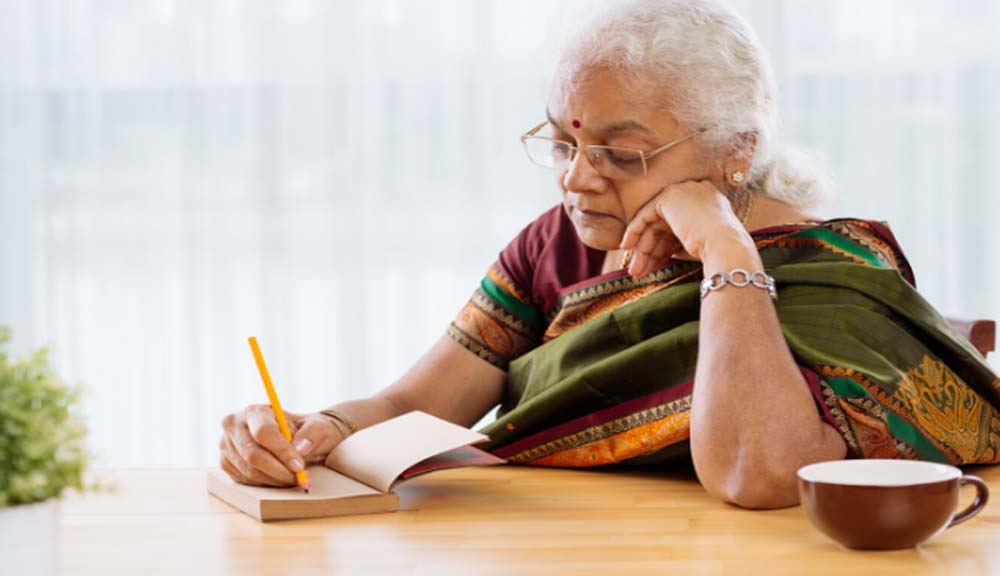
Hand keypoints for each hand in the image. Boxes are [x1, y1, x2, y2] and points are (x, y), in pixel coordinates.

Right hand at [218, 405, 346, 486]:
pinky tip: (279, 478)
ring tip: (293, 478)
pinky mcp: (225, 463)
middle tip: (299, 478)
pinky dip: (266, 483)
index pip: (263, 433)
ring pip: (250, 471)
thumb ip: (313, 432)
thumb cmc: (302, 430)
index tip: (299, 466)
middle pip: (253, 455)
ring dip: (275, 480)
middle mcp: (233, 426)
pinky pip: (245, 480)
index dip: (282, 451)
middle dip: (279, 471)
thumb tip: (301, 448)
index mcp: (253, 411)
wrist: (289, 437)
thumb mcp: (315, 425)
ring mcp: (225, 446)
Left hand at [619, 180, 752, 277]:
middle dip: (651, 251)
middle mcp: (697, 192)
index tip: (655, 263)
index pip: (679, 225)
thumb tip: (655, 253)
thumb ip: (678, 241)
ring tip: (635, 271)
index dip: (665, 246)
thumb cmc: (718, 254)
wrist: (726, 247)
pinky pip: (646, 215)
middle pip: (665, 225)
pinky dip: (634, 232)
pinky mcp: (669, 197)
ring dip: (643, 249)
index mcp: (709, 202)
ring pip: (655, 224)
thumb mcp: (696, 245)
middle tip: (640, 271)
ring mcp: (683, 192)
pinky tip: (627, 248)